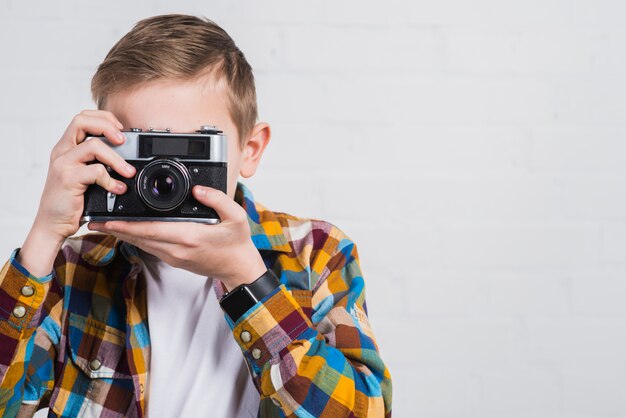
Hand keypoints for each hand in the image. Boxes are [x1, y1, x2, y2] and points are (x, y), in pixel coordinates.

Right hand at [35, 110, 135, 242]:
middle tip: (123, 141)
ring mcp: (63, 164)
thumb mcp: (83, 175)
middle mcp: (62, 152)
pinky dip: (111, 180)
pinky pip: (96, 171)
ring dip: (117, 158)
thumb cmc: (70, 200)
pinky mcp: (67, 179)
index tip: (120, 129)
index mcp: (66, 147)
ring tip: (128, 172)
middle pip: (82, 121)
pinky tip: (118, 189)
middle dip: (107, 127)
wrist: (53, 223)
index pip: (81, 118)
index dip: (102, 118)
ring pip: (94, 145)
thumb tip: (126, 155)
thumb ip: (96, 161)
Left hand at [88, 186, 266, 290]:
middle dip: (115, 228)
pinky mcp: (174, 259)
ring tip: (103, 223)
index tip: (109, 218)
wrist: (239, 269)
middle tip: (94, 219)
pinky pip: (149, 248)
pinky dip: (135, 238)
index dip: (127, 225)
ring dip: (122, 234)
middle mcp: (177, 249)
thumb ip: (218, 199)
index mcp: (189, 237)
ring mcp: (174, 256)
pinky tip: (127, 230)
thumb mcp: (236, 217)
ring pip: (141, 244)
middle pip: (138, 238)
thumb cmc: (237, 244)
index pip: (151, 230)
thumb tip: (198, 188)